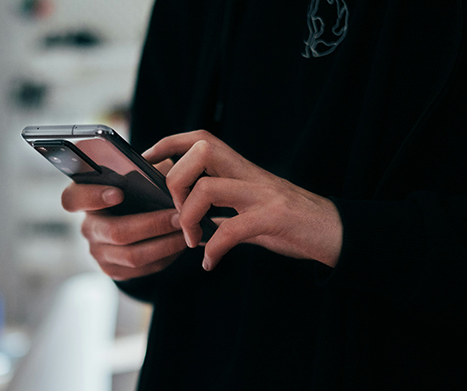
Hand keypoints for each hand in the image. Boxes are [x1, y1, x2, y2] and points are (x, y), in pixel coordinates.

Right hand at [61, 160, 187, 280]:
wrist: (135, 219)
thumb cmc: (137, 191)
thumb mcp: (138, 175)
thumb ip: (144, 170)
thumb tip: (163, 172)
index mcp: (85, 198)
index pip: (73, 198)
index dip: (92, 197)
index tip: (119, 192)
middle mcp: (88, 227)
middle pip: (115, 232)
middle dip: (152, 224)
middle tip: (179, 216)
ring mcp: (98, 252)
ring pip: (132, 255)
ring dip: (164, 244)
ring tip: (186, 231)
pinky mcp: (113, 270)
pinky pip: (142, 269)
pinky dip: (165, 257)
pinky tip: (179, 244)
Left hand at [143, 130, 341, 270]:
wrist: (336, 233)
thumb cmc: (289, 221)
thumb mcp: (250, 208)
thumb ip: (222, 209)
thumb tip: (187, 219)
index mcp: (241, 169)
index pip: (200, 139)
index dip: (168, 144)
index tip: (147, 161)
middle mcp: (250, 174)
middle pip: (200, 152)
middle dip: (176, 181)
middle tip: (177, 213)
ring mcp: (262, 194)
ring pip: (208, 188)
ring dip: (189, 217)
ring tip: (192, 240)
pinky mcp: (274, 218)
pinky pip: (232, 229)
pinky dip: (214, 248)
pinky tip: (210, 262)